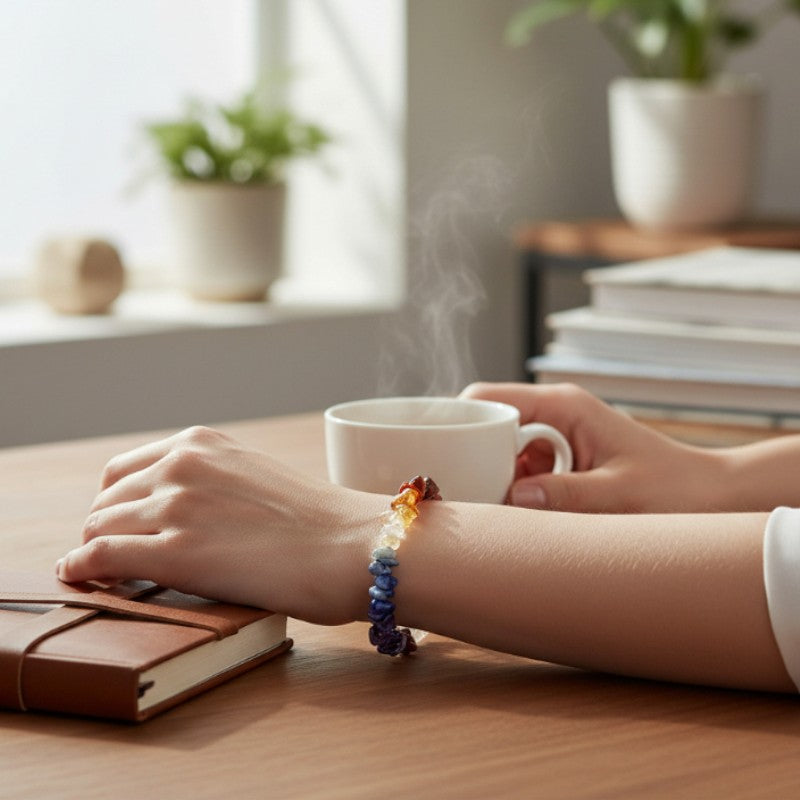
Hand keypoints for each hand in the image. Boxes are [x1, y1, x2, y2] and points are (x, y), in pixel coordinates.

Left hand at [56, 426, 382, 622]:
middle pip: (107, 500)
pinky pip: (99, 558)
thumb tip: (184, 513)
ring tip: (109, 577)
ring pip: (98, 528)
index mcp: (202, 443)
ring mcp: (176, 506)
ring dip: (97, 552)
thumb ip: (213, 482)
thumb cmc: (319, 521)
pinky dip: (81, 569)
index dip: (116, 504)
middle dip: (106, 530)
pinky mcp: (176, 553)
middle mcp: (182, 465)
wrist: (352, 545)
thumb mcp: (256, 476)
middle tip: (117, 560)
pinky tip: (79, 579)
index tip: (120, 527)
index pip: (124, 470)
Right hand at [460, 382, 725, 512]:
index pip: (487, 398)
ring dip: (495, 479)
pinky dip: (514, 491)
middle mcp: (554, 413)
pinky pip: (521, 470)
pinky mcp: (562, 458)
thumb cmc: (673, 488)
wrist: (709, 496)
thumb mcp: (616, 495)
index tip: (435, 454)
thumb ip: (563, 494)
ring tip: (497, 510)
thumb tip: (511, 497)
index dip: (456, 421)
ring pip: (500, 451)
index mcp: (562, 406)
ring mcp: (557, 436)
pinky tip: (522, 515)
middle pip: (487, 425)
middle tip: (463, 494)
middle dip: (472, 458)